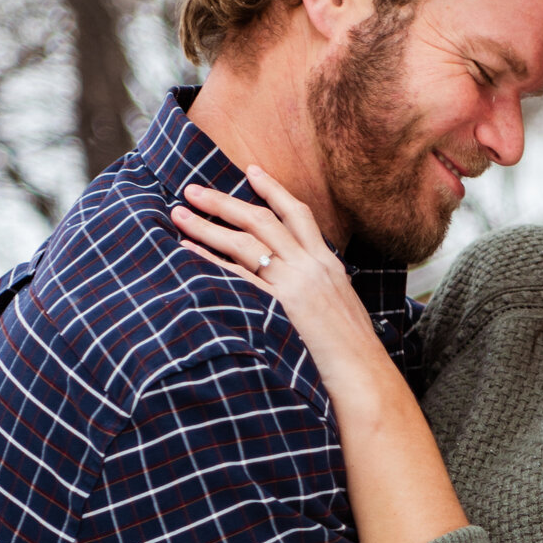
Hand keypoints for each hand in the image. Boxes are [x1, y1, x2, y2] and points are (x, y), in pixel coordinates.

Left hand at [172, 167, 393, 403]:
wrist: (363, 373)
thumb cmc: (351, 350)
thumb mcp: (340, 305)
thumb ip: (318, 286)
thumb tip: (297, 284)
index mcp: (327, 263)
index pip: (298, 212)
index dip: (273, 188)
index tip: (250, 170)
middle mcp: (311, 266)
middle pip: (262, 220)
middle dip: (224, 201)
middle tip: (192, 189)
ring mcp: (294, 283)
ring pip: (245, 242)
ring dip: (208, 225)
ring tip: (179, 214)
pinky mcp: (279, 305)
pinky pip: (237, 275)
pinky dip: (210, 260)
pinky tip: (187, 252)